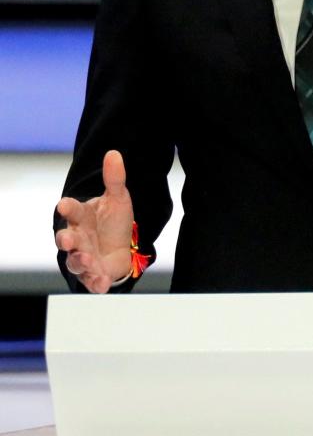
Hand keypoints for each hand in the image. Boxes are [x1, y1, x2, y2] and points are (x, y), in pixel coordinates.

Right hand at [54, 150, 134, 292]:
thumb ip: (115, 179)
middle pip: (66, 240)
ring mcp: (85, 257)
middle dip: (66, 240)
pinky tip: (102, 283)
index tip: (64, 204)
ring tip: (87, 260)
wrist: (124, 246)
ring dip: (79, 262)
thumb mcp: (119, 198)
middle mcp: (78, 238)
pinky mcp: (95, 273)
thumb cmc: (114, 221)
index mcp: (81, 217)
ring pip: (76, 262)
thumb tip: (114, 153)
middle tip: (68, 239)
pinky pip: (92, 280)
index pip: (71, 211)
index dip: (68, 207)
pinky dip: (95, 283)